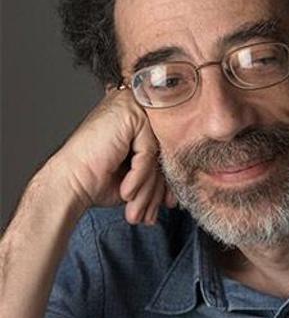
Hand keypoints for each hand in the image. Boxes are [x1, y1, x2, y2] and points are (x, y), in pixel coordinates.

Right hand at [50, 88, 174, 224]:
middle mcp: (137, 106)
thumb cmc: (98, 179)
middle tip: (156, 212)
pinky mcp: (129, 115)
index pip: (164, 149)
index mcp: (138, 116)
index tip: (167, 204)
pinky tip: (125, 192)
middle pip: (162, 151)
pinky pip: (147, 153)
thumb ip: (161, 167)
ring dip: (148, 188)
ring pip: (156, 154)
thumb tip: (190, 176)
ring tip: (139, 211)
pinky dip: (138, 177)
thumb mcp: (139, 173)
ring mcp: (132, 106)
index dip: (166, 180)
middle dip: (159, 187)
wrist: (69, 185)